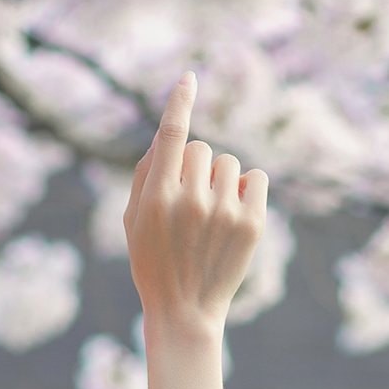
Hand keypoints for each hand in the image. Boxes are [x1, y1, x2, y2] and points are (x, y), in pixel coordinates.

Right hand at [122, 71, 268, 339]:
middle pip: (200, 149)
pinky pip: (256, 177)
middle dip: (195, 167)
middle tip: (189, 201)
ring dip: (221, 178)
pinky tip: (234, 211)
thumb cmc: (153, 262)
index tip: (189, 78)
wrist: (185, 311)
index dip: (179, 103)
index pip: (169, 137)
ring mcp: (224, 213)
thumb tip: (166, 136)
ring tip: (211, 213)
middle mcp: (190, 202)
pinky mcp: (252, 224)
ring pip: (229, 162)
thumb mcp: (132, 220)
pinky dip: (247, 187)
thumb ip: (145, 175)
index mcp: (156, 199)